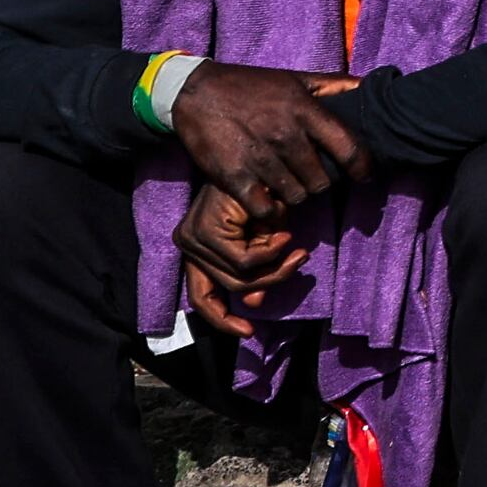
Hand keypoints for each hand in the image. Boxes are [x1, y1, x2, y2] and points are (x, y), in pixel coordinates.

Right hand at [167, 62, 366, 217]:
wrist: (196, 93)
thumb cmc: (251, 86)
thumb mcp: (295, 79)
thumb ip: (334, 85)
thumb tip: (368, 85)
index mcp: (305, 111)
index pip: (350, 149)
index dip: (362, 167)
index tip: (363, 175)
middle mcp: (286, 136)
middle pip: (321, 182)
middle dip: (319, 182)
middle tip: (308, 176)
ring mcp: (260, 158)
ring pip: (296, 197)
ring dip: (294, 195)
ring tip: (286, 184)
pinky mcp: (234, 176)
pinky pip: (265, 209)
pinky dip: (269, 210)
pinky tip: (266, 198)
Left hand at [176, 182, 307, 340]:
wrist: (260, 156)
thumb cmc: (263, 192)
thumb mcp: (262, 237)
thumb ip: (257, 269)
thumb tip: (254, 305)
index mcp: (196, 247)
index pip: (200, 297)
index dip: (222, 318)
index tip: (248, 330)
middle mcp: (188, 244)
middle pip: (228, 288)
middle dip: (269, 283)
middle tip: (298, 264)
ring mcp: (194, 237)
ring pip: (239, 277)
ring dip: (276, 266)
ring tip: (295, 247)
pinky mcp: (207, 230)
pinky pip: (244, 260)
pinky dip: (271, 251)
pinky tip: (285, 232)